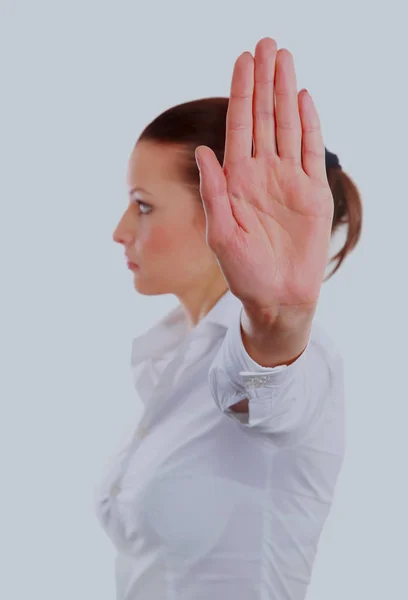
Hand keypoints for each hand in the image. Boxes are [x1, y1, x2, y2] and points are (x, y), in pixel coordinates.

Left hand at [195, 38, 333, 323]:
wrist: (278, 296)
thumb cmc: (244, 272)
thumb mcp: (222, 233)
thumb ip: (214, 192)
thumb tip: (203, 151)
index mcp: (236, 181)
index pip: (239, 127)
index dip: (241, 92)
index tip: (242, 59)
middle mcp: (262, 173)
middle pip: (264, 117)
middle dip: (263, 80)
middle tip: (265, 43)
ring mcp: (288, 180)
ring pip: (288, 126)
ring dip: (286, 92)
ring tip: (284, 58)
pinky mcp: (312, 192)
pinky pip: (311, 152)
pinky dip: (310, 125)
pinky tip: (304, 99)